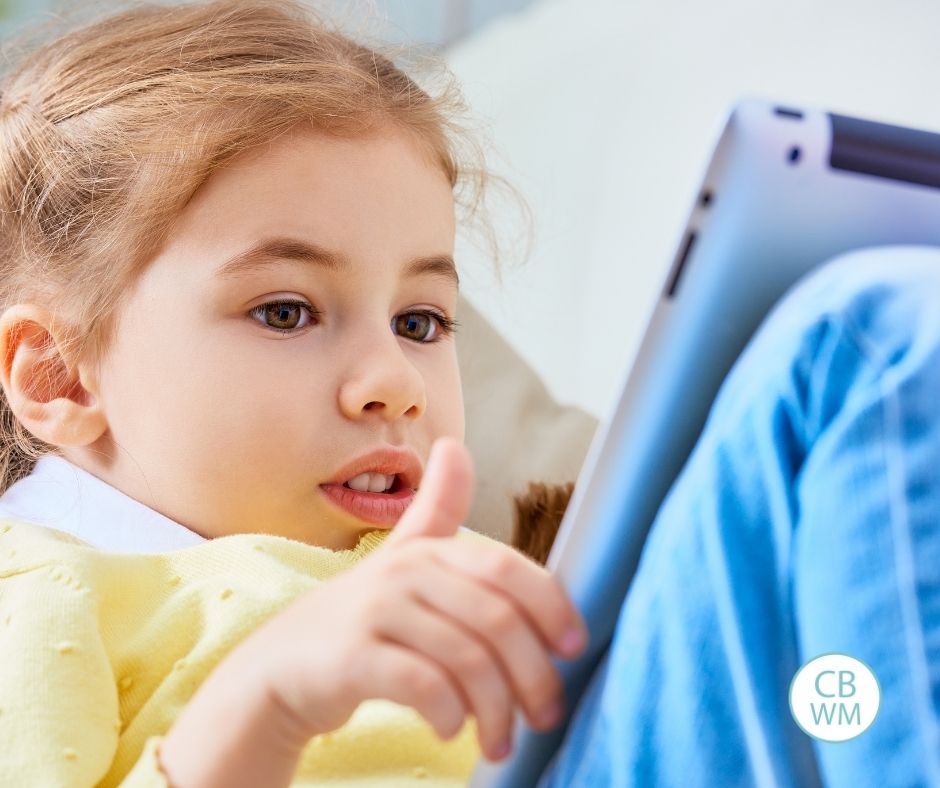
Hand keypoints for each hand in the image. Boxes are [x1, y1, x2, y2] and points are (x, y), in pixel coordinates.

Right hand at [252, 436, 587, 761]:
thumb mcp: (401, 562)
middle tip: (545, 715)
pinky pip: (424, 687)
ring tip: (501, 740)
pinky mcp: (352, 657)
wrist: (282, 665)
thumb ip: (436, 513)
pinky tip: (451, 731)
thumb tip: (455, 447)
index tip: (573, 649)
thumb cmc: (361, 618)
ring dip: (496, 710)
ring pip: (467, 661)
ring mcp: (376, 612)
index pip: (505, 569)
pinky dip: (450, 716)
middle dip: (533, 674)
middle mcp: (405, 572)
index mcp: (428, 552)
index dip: (551, 607)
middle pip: (496, 619)